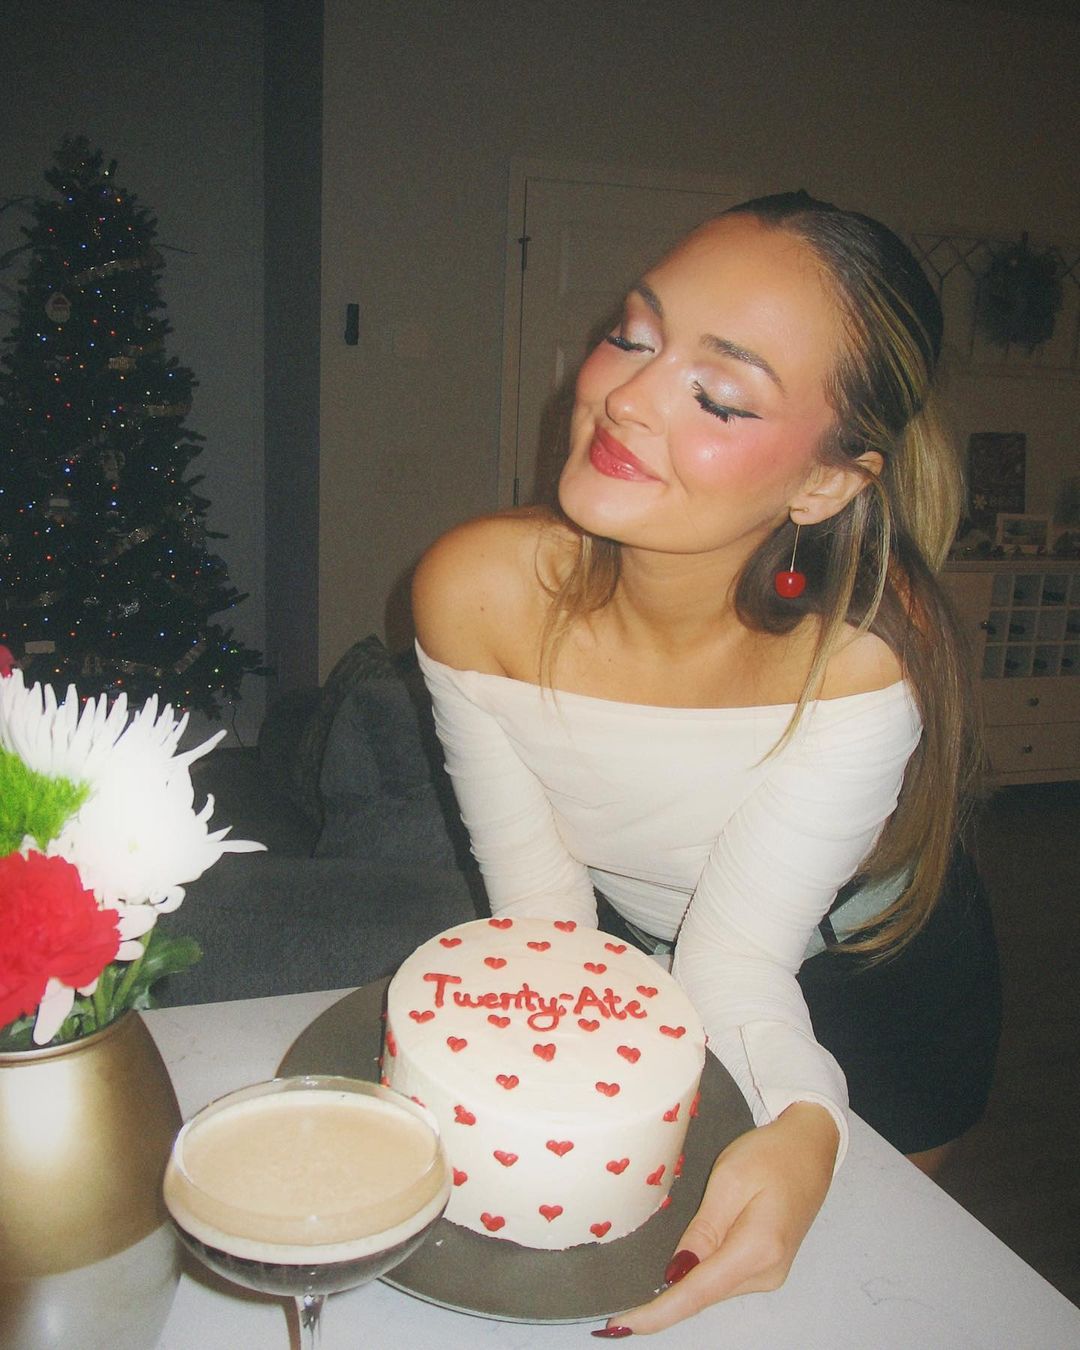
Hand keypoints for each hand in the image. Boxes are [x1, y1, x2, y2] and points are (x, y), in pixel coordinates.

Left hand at [593, 1102, 838, 1336]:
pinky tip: (674, 1271)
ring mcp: (769, 1273)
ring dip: (678, 1289)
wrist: (810, 1146)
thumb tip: (675, 1272)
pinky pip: (722, 1277)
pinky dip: (696, 1279)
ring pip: (712, 1288)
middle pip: (703, 1295)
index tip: (619, 1325)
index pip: (697, 1292)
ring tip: (636, 1290)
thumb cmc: (770, 1154)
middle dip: (661, 1303)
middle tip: (615, 1307)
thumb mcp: (729, 1179)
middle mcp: (766, 1273)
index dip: (657, 1312)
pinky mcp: (766, 1265)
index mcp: (757, 1250)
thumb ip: (703, 1229)